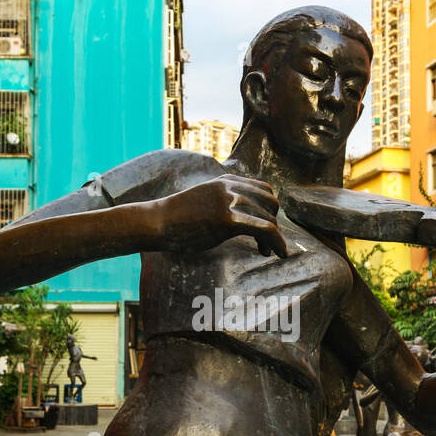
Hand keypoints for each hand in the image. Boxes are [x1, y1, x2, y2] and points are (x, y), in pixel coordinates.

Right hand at [155, 175, 288, 257]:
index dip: (269, 209)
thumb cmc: (176, 218)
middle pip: (271, 202)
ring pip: (269, 218)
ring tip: (266, 252)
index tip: (264, 227)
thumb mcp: (203, 201)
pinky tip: (279, 255)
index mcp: (226, 181)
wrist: (157, 222)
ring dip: (273, 238)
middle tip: (266, 242)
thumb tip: (238, 217)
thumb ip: (222, 202)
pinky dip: (278, 242)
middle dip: (273, 222)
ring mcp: (230, 202)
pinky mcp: (228, 220)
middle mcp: (231, 188)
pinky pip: (265, 230)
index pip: (264, 189)